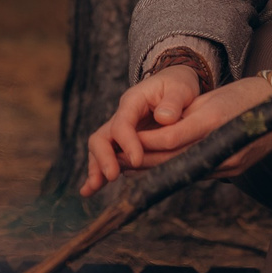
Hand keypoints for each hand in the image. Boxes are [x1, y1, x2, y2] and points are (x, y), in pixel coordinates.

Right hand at [81, 66, 207, 197]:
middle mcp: (121, 116)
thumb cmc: (178, 85)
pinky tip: (92, 189)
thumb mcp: (181, 88)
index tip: (137, 160)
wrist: (175, 82)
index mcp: (133, 101)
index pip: (122, 123)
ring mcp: (120, 130)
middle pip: (102, 137)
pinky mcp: (124, 142)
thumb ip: (173, 102)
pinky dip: (100, 172)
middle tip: (112, 176)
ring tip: (90, 190)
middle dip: (104, 158)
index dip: (127, 142)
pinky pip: (109, 156)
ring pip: (100, 149)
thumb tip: (164, 118)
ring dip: (96, 169)